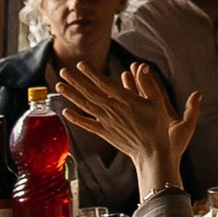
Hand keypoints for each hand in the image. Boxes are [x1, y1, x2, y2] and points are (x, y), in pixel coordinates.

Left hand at [56, 55, 203, 196]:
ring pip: (86, 106)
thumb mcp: (158, 102)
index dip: (91, 73)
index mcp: (126, 100)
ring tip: (59, 86)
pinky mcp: (104, 133)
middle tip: (63, 71)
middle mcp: (113, 110)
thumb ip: (148, 83)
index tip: (80, 64)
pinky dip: (76, 118)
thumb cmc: (157, 126)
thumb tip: (142, 66)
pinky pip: (87, 124)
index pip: (104, 84)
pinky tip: (66, 111)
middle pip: (90, 93)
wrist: (151, 152)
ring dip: (72, 96)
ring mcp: (107, 122)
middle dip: (76, 81)